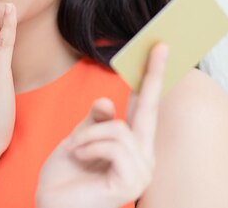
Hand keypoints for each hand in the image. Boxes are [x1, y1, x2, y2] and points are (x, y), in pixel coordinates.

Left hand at [36, 44, 169, 207]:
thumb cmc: (64, 180)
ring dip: (87, 136)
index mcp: (133, 147)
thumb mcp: (78, 140)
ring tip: (74, 150)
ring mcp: (142, 173)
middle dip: (154, 75)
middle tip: (162, 44)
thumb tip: (108, 101)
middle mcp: (144, 158)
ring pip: (119, 129)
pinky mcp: (132, 184)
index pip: (146, 107)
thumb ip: (94, 121)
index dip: (154, 77)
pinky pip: (113, 145)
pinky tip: (79, 157)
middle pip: (150, 108)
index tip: (160, 50)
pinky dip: (89, 146)